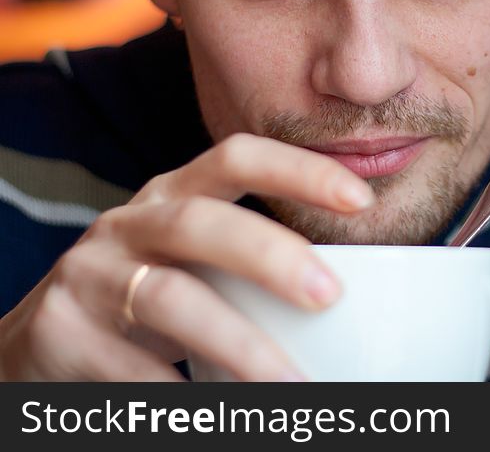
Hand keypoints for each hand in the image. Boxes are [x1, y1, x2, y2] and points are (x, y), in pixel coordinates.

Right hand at [0, 133, 373, 380]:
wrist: (44, 340)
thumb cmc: (147, 293)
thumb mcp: (193, 260)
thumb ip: (251, 263)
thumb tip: (352, 304)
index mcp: (172, 196)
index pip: (236, 157)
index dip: (298, 170)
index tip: (361, 198)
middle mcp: (129, 224)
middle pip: (201, 223)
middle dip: (269, 255)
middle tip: (329, 295)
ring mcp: (89, 275)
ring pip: (168, 299)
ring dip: (238, 344)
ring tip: (292, 383)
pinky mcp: (60, 333)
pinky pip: (130, 368)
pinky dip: (182, 395)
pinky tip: (222, 415)